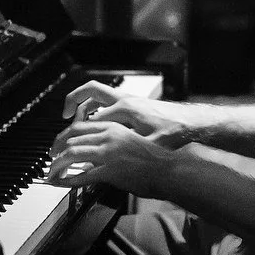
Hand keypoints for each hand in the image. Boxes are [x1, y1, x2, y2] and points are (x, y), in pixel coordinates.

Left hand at [44, 119, 174, 196]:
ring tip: (51, 172)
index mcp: (113, 127)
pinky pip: (82, 176)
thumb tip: (94, 151)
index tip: (58, 145)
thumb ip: (111, 142)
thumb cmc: (154, 158)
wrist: (170, 169)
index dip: (63, 136)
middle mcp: (109, 136)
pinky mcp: (111, 171)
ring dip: (56, 165)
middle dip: (55, 149)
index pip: (79, 126)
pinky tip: (60, 183)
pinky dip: (67, 180)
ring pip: (71, 154)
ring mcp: (109, 153)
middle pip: (71, 138)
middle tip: (50, 159)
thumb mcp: (130, 141)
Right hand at [58, 79, 191, 146]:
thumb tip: (113, 163)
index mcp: (125, 110)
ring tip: (74, 122)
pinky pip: (106, 101)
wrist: (191, 122)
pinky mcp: (132, 104)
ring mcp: (128, 100)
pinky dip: (96, 108)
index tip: (69, 142)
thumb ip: (129, 151)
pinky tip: (95, 124)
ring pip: (97, 95)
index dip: (78, 131)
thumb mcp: (152, 145)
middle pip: (90, 91)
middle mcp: (125, 100)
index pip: (92, 117)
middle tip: (63, 116)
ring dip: (83, 104)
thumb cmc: (175, 131)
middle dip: (73, 100)